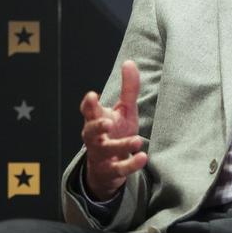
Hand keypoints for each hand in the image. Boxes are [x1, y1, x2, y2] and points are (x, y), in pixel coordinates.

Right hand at [80, 60, 147, 200]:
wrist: (110, 167)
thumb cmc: (117, 131)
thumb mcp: (124, 109)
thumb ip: (128, 88)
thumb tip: (129, 62)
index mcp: (96, 119)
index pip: (88, 111)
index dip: (88, 104)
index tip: (92, 95)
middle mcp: (95, 137)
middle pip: (89, 132)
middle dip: (96, 126)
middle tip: (106, 122)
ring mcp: (101, 155)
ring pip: (106, 150)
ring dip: (120, 145)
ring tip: (137, 140)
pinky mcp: (111, 171)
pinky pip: (119, 169)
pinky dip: (131, 164)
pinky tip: (143, 157)